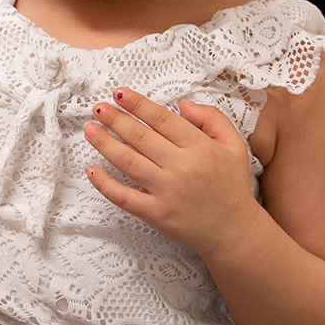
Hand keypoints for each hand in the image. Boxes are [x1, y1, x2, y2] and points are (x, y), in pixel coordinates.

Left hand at [83, 88, 268, 259]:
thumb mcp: (234, 145)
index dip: (138, 104)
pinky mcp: (155, 214)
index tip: (119, 93)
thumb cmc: (231, 185)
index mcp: (200, 148)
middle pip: (140, 138)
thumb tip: (182, 104)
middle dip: (115, 119)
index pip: (162, 119)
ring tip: (90, 129)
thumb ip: (212, 118)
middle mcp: (181, 168)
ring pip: (128, 162)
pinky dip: (104, 184)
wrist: (234, 230)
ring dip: (104, 144)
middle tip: (99, 108)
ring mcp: (166, 192)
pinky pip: (123, 197)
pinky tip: (91, 170)